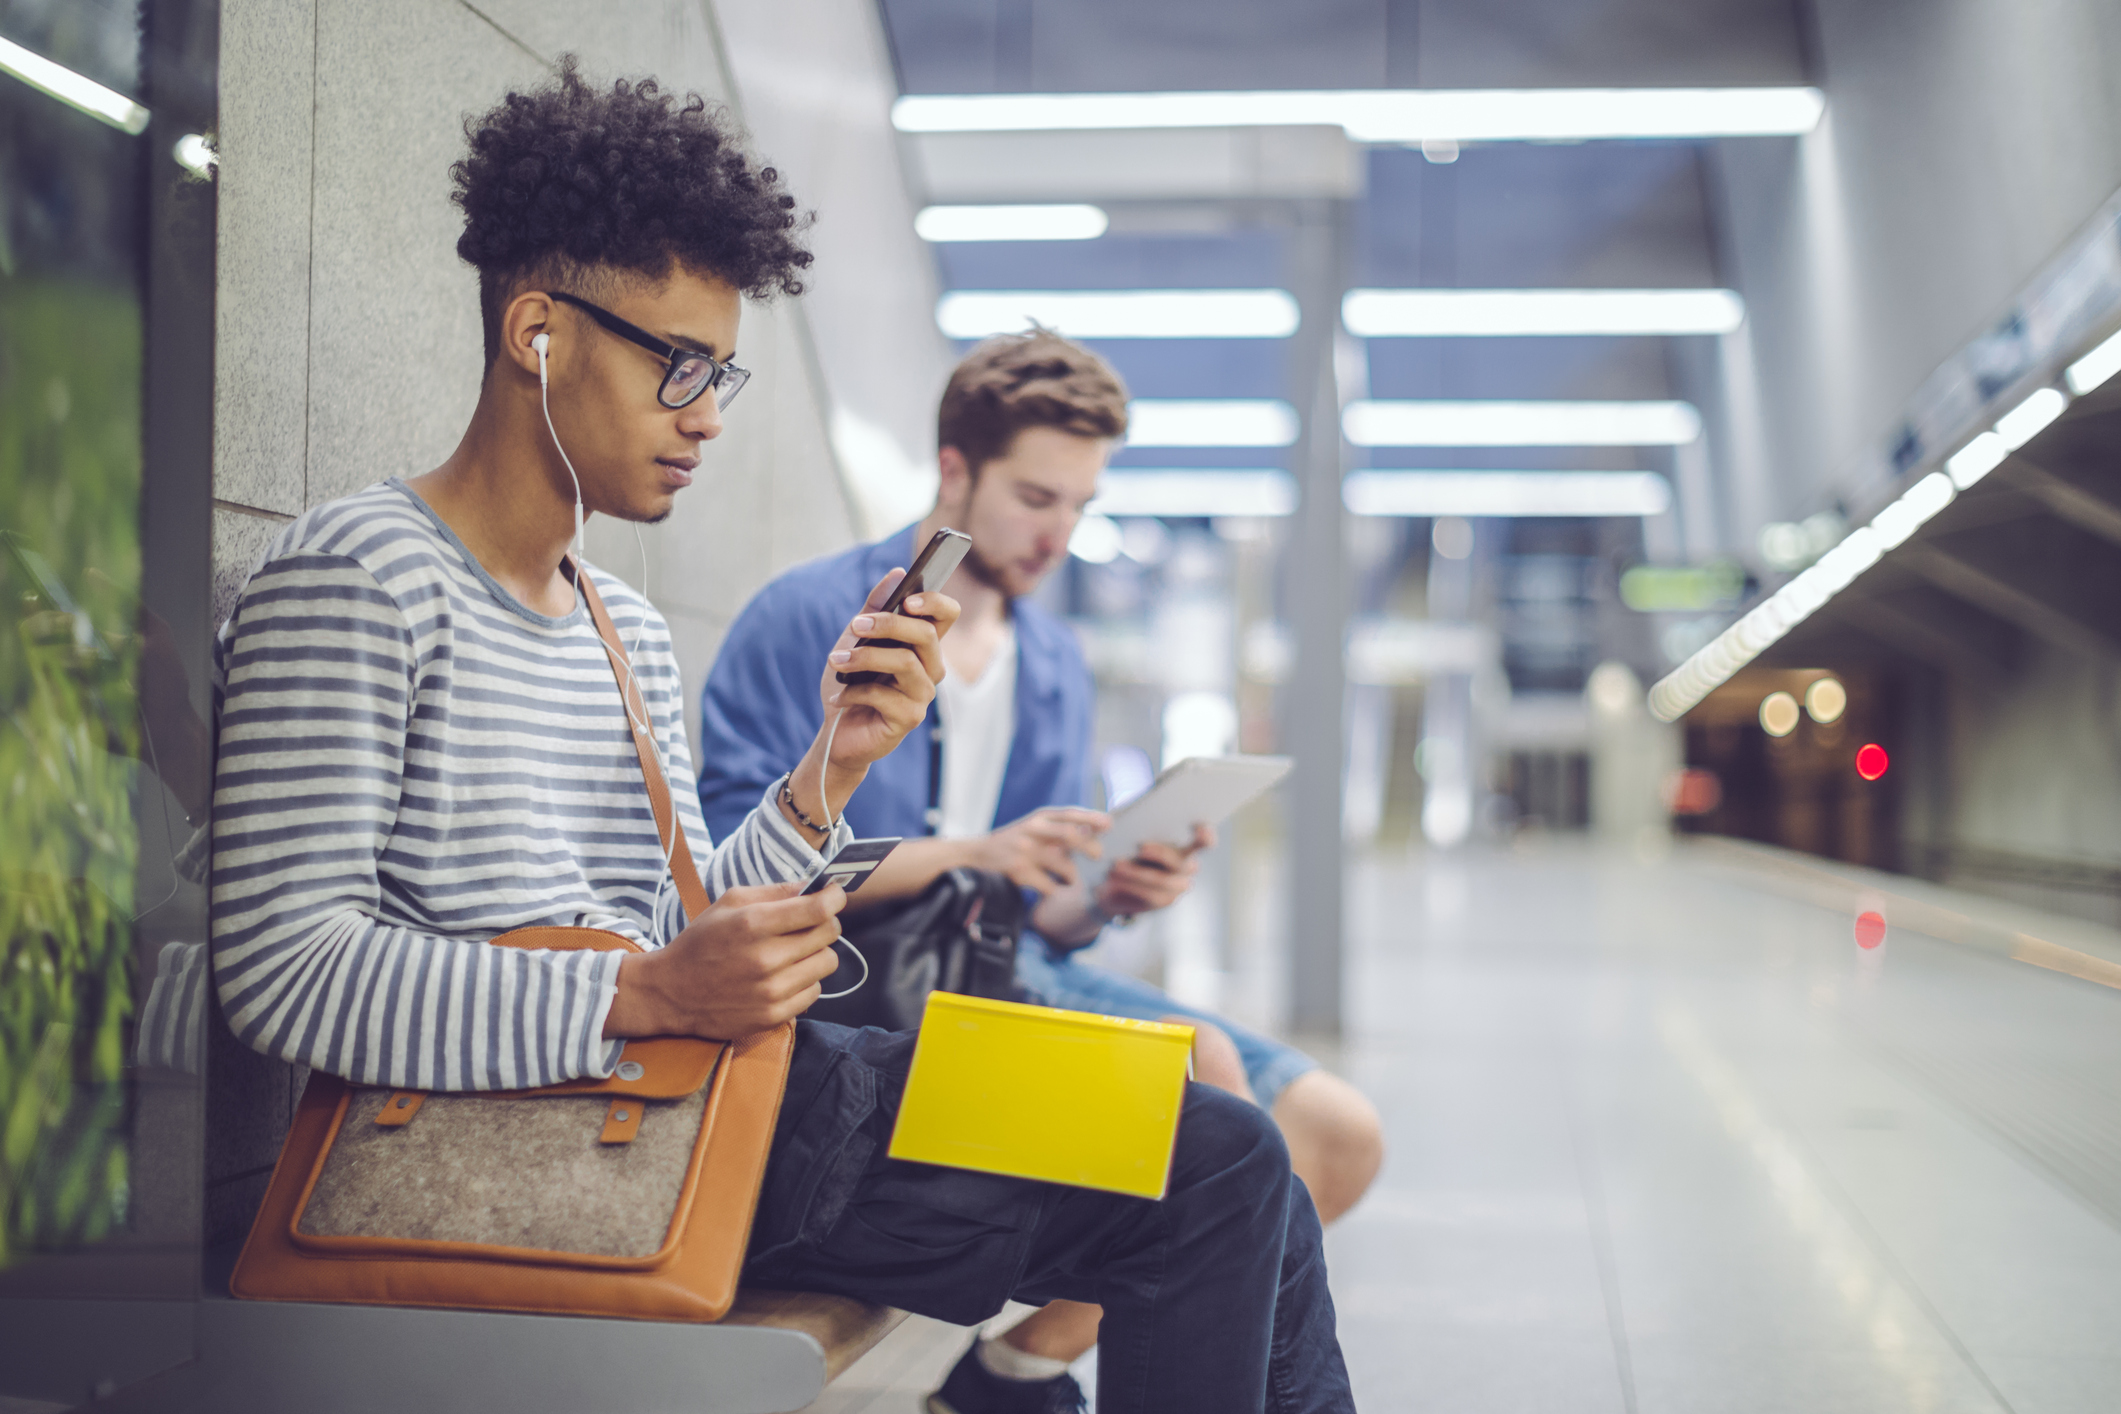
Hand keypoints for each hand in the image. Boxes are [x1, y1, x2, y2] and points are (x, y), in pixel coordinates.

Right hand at [605, 881, 846, 1039]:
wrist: (670, 992)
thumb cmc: (701, 942)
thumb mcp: (729, 903)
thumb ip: (774, 892)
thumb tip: (815, 886)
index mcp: (753, 924)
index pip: (818, 909)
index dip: (834, 898)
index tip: (834, 895)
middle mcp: (765, 959)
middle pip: (829, 934)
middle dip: (825, 923)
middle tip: (810, 923)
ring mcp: (771, 991)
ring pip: (827, 963)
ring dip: (817, 953)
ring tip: (794, 952)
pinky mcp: (773, 1015)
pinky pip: (814, 991)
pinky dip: (805, 981)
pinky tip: (784, 976)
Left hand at [785, 571, 961, 835]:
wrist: (837, 733)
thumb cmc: (851, 684)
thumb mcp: (855, 640)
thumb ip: (875, 609)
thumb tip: (897, 574)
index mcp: (921, 645)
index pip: (947, 615)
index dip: (935, 602)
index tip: (908, 598)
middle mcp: (930, 668)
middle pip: (927, 635)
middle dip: (889, 624)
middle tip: (856, 624)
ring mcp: (922, 695)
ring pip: (906, 662)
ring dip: (865, 657)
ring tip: (836, 660)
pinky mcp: (909, 719)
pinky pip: (885, 695)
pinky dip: (854, 692)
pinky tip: (838, 698)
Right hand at [973, 807, 1109, 895]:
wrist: (978, 853)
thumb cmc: (1017, 840)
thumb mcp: (1036, 827)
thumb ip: (1063, 827)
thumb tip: (1101, 828)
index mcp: (1040, 817)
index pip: (1069, 814)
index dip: (1091, 818)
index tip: (1110, 824)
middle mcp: (1032, 830)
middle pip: (1069, 835)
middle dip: (1089, 847)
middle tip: (1098, 856)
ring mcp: (1025, 851)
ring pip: (1064, 866)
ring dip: (1072, 877)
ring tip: (1069, 879)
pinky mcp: (1019, 872)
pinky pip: (1050, 886)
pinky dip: (1055, 889)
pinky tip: (1050, 887)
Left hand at [1095, 823, 1215, 918]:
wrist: (1113, 877)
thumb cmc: (1126, 843)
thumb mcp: (1130, 828)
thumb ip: (1138, 821)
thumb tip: (1128, 819)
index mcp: (1187, 841)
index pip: (1205, 838)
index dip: (1205, 835)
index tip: (1200, 830)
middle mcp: (1189, 864)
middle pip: (1180, 861)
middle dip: (1161, 854)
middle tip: (1141, 848)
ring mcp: (1179, 884)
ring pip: (1162, 880)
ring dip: (1137, 873)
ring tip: (1116, 865)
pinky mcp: (1165, 900)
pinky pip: (1151, 895)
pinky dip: (1131, 886)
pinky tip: (1115, 881)